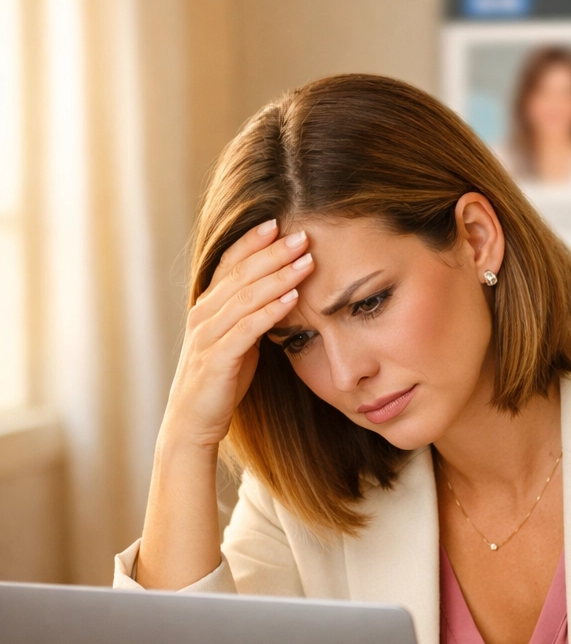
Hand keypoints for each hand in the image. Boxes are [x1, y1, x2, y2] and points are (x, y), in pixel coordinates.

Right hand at [161, 219, 314, 452]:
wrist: (192, 423)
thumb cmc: (219, 383)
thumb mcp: (237, 342)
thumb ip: (250, 317)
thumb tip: (279, 296)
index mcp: (207, 306)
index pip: (230, 264)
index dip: (253, 241)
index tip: (279, 221)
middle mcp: (203, 314)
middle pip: (241, 274)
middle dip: (273, 252)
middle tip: (303, 234)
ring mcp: (208, 336)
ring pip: (246, 297)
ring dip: (278, 276)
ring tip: (306, 260)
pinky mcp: (217, 359)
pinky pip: (248, 329)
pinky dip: (271, 311)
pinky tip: (293, 298)